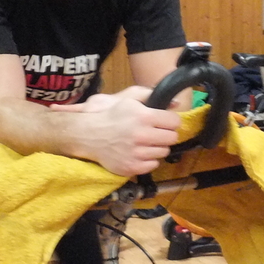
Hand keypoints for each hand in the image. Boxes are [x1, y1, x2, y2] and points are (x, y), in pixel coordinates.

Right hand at [55, 86, 181, 175]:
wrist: (87, 135)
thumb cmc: (109, 115)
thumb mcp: (127, 98)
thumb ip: (151, 95)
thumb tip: (176, 102)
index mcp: (144, 116)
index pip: (175, 122)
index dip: (170, 120)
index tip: (163, 121)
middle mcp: (142, 136)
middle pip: (172, 138)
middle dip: (165, 134)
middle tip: (155, 132)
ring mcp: (137, 154)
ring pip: (164, 152)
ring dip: (157, 147)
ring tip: (144, 142)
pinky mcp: (132, 167)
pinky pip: (153, 165)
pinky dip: (148, 159)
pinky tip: (139, 152)